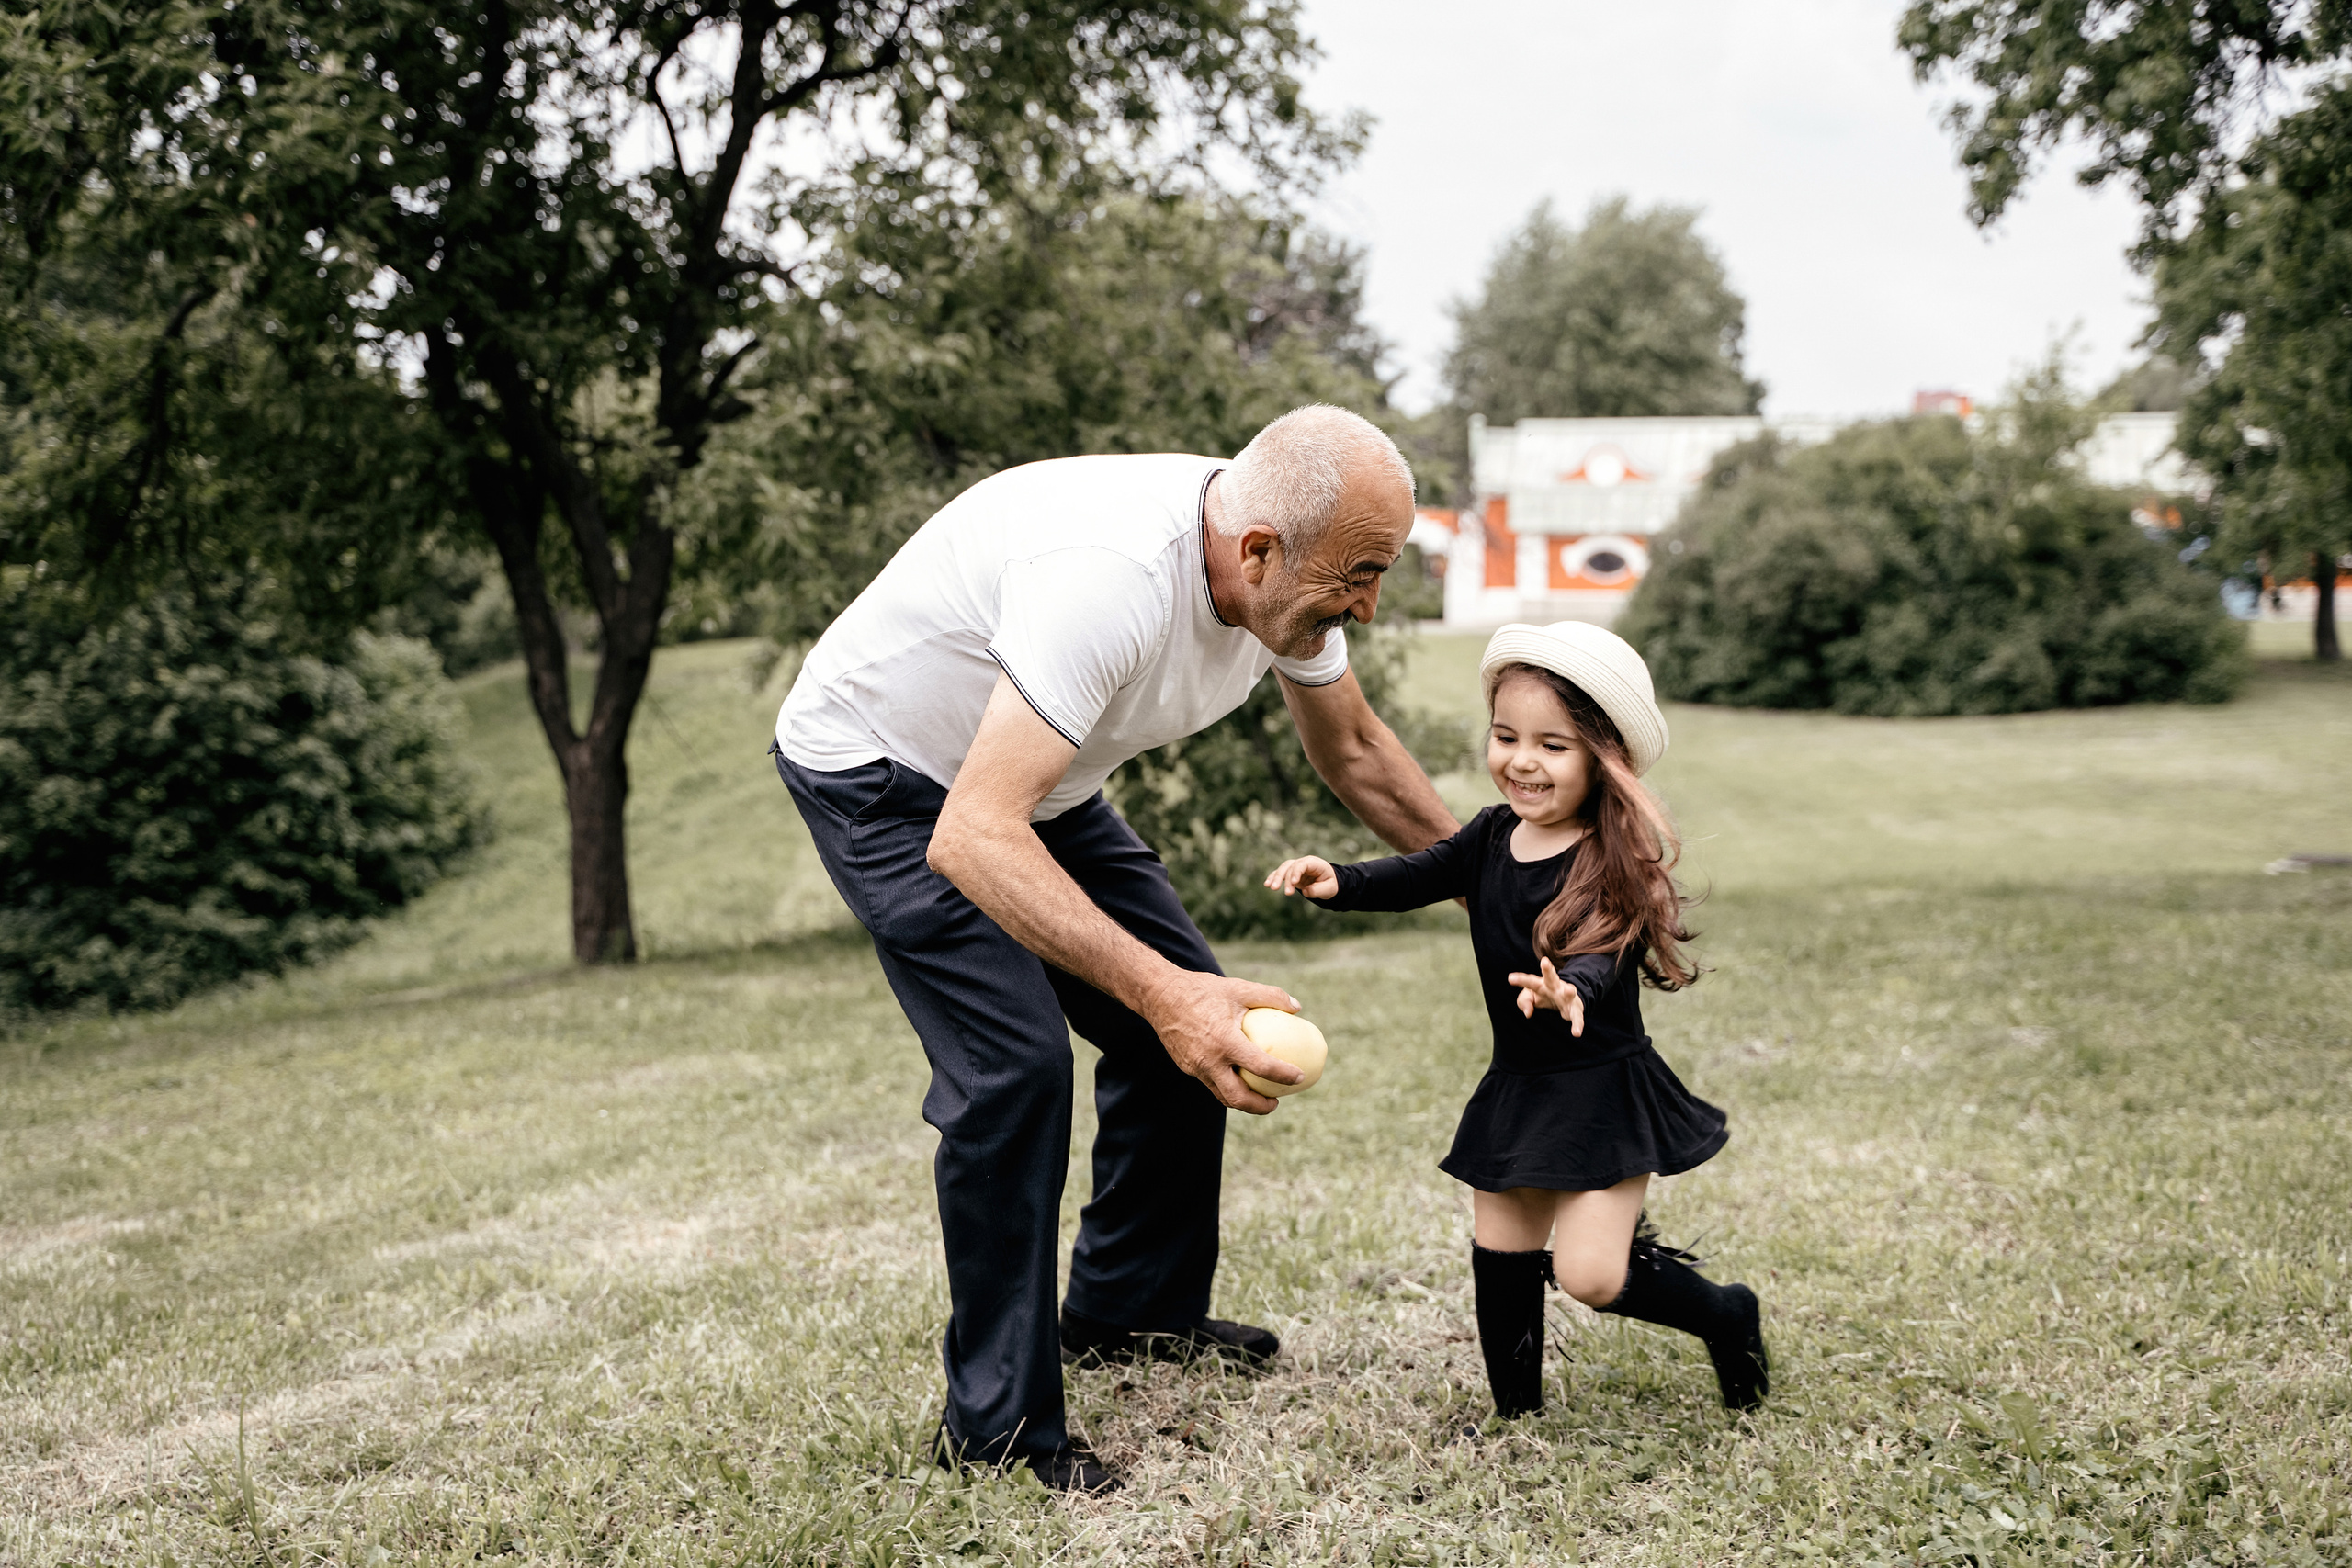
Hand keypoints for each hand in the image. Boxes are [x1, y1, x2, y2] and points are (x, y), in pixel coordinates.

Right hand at [1142, 969, 1304, 1113]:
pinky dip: (1227, 1086)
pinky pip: (1211, 1083)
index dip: (1284, 1075)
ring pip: (1222, 1095)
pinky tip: (1238, 1077)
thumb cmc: (1202, 990)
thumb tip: (1297, 1008)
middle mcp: (1209, 1060)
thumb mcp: (1239, 988)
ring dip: (1243, 1101)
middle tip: (1276, 1101)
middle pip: (1238, 1098)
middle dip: (1260, 1106)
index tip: (1299, 1077)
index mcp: (1225, 1041)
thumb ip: (1270, 996)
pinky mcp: (1187, 1067)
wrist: (1159, 995)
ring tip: (1260, 1096)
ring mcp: (1196, 1067)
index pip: (1261, 1067)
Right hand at [1263, 856, 1338, 899]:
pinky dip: (1273, 877)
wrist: (1328, 883)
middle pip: (1290, 866)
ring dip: (1276, 877)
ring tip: (1271, 887)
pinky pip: (1280, 873)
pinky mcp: (1290, 874)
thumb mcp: (1329, 888)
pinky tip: (1267, 884)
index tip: (1294, 883)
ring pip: (1283, 869)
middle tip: (1286, 893)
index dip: (1296, 872)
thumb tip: (1305, 891)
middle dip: (1285, 878)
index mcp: (1314, 863)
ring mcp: (1295, 867)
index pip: (1302, 864)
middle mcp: (1303, 863)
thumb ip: (1318, 890)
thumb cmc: (1330, 884)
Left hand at [1507, 956, 1584, 1035]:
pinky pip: (1577, 1016)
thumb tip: (1528, 1013)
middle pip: (1551, 977)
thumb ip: (1523, 1001)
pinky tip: (1576, 1032)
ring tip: (1569, 990)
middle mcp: (1555, 987)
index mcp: (1541, 984)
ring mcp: (1566, 996)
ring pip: (1569, 992)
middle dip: (1548, 970)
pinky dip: (1577, 1024)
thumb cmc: (1543, 994)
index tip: (1510, 978)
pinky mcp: (1575, 1009)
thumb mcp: (1530, 996)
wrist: (1567, 998)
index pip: (1529, 981)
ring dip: (1569, 991)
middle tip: (1544, 962)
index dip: (1520, 980)